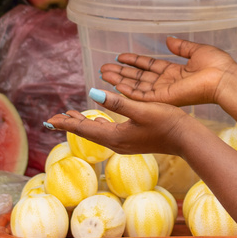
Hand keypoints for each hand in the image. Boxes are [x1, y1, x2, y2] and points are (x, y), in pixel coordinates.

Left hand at [45, 88, 201, 156]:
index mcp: (116, 136)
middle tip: (54, 118)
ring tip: (70, 117)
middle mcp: (117, 143)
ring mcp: (125, 144)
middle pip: (88, 132)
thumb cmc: (166, 122)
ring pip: (97, 132)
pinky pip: (108, 133)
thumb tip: (92, 93)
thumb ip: (117, 102)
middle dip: (71, 124)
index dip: (67, 122)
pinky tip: (98, 121)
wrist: (186, 139)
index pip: (84, 128)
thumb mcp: (141, 109)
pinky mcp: (132, 141)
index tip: (50, 118)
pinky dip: (98, 125)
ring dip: (83, 124)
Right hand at [99, 37, 236, 108]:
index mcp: (175, 72)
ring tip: (104, 74)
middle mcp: (167, 82)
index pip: (150, 66)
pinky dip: (129, 91)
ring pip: (137, 87)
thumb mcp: (196, 51)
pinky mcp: (165, 98)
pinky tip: (116, 85)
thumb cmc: (217, 65)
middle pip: (139, 77)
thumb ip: (181, 47)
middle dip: (122, 72)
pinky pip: (143, 96)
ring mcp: (165, 92)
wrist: (224, 78)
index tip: (120, 57)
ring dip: (120, 80)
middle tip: (104, 68)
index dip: (134, 62)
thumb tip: (169, 40)